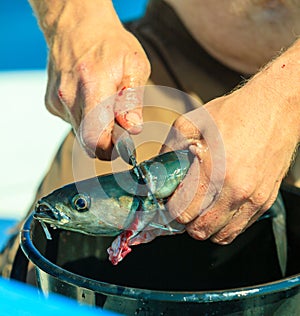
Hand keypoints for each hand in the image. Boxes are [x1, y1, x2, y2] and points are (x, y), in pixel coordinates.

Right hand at [43, 2, 149, 158]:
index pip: (97, 140)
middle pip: (88, 143)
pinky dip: (85, 118)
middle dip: (106, 142)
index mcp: (93, 87)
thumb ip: (133, 100)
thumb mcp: (134, 65)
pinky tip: (90, 98)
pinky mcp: (51, 103)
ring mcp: (58, 102)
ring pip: (80, 134)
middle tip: (118, 128)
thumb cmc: (110, 44)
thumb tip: (132, 128)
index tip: (123, 144)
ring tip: (104, 105)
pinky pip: (72, 122)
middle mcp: (69, 97)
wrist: (77, 26)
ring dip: (96, 129)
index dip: (112, 149)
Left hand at [162, 83, 298, 243]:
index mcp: (215, 172)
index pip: (183, 214)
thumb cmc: (235, 113)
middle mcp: (236, 191)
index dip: (172, 209)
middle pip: (201, 231)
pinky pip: (241, 227)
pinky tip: (219, 206)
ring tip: (201, 209)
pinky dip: (225, 224)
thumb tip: (157, 168)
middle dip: (186, 222)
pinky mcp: (265, 200)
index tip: (171, 201)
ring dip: (206, 227)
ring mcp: (254, 199)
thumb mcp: (192, 123)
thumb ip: (170, 148)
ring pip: (222, 236)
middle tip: (184, 206)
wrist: (274, 108)